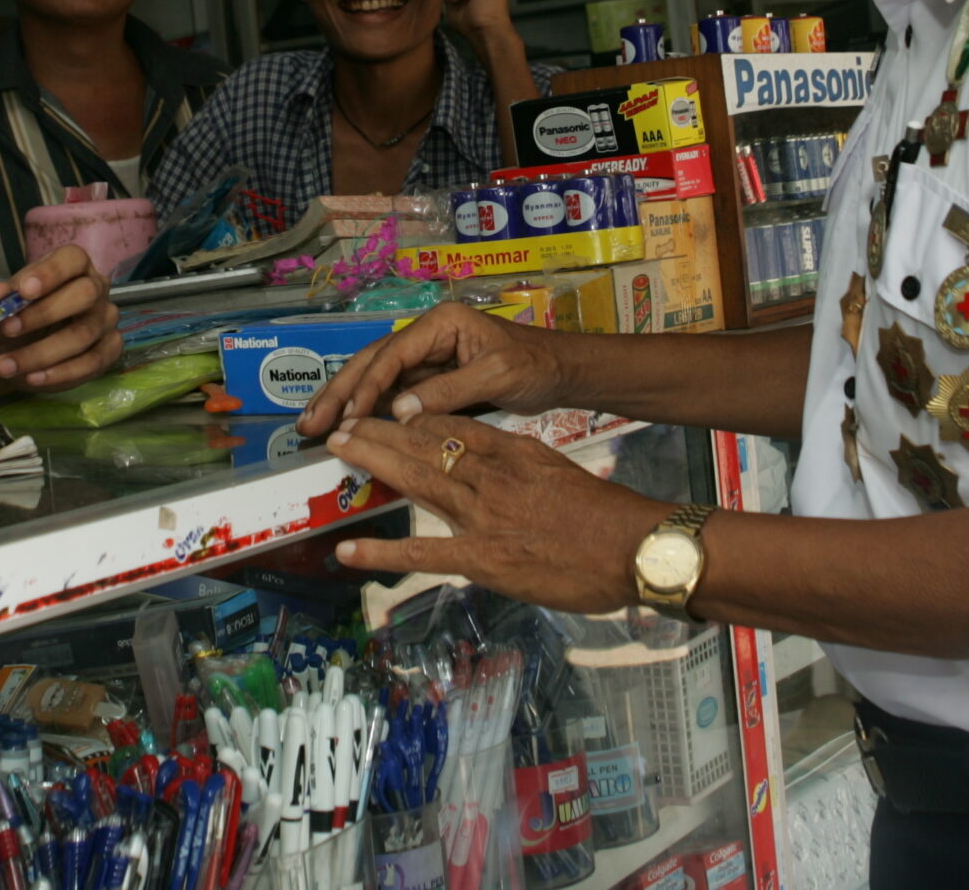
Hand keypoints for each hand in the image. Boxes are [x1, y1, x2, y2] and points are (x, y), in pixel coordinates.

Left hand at [0, 244, 123, 408]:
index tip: (23, 291)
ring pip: (84, 334)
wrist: (12, 351)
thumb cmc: (11, 318)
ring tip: (5, 366)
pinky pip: (93, 362)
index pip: (72, 259)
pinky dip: (61, 374)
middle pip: (85, 294)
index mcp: (72, 266)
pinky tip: (33, 378)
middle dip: (45, 313)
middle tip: (8, 329)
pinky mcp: (110, 350)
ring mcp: (106, 320)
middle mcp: (96, 288)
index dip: (50, 273)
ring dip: (42, 353)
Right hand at [296, 300, 569, 435]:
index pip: (393, 355)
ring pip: (375, 377)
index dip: (367, 387)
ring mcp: (425, 355)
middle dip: (338, 392)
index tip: (347, 418)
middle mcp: (426, 334)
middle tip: (308, 424)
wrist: (559, 370)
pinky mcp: (429, 376)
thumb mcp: (496, 375)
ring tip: (313, 427)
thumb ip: (448, 392)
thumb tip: (398, 412)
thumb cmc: (534, 365)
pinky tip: (348, 428)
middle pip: (372, 361)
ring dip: (345, 402)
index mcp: (440, 323)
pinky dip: (367, 410)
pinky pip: (391, 392)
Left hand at [326, 415, 666, 612]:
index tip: (382, 410)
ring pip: (417, 480)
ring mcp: (482, 517)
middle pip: (423, 445)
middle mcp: (489, 476)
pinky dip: (382, 553)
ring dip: (372, 463)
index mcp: (510, 452)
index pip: (450, 426)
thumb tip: (488, 458)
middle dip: (377, 432)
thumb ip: (516, 462)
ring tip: (337, 452)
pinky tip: (349, 550)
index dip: (410, 418)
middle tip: (341, 424)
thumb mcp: (554, 469)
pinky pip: (423, 554)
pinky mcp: (482, 559)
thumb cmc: (601, 515)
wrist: (631, 547)